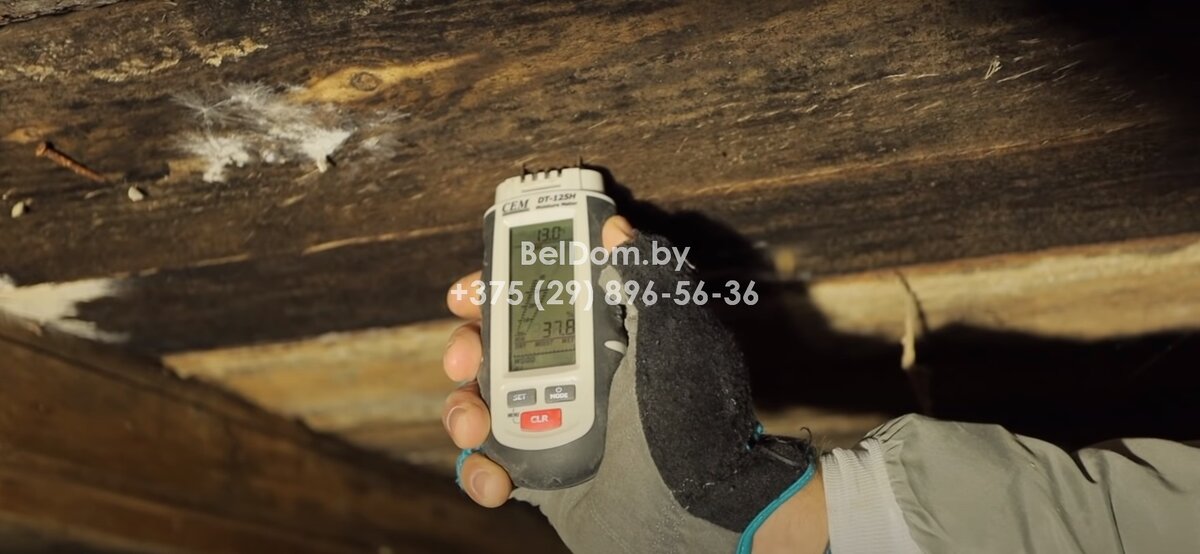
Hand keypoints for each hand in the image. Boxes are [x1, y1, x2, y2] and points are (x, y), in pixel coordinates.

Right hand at [442, 216, 826, 552]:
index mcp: (600, 339)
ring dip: (462, 410)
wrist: (699, 511)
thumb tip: (616, 225)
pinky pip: (488, 467)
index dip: (494, 292)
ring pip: (480, 405)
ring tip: (476, 426)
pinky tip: (496, 479)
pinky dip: (478, 471)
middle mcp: (573, 378)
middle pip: (494, 349)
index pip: (536, 301)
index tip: (467, 294)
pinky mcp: (542, 477)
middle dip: (466, 348)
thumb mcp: (675, 334)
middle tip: (463, 359)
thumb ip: (648, 274)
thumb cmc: (694, 420)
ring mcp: (553, 428)